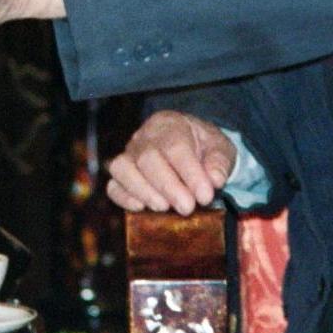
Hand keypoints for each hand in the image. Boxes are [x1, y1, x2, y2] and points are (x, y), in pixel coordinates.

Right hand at [107, 110, 236, 213]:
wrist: (188, 144)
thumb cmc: (203, 147)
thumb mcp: (220, 148)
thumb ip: (219, 162)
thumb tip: (215, 179)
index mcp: (170, 125)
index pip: (175, 147)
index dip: (189, 173)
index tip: (205, 196)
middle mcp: (144, 137)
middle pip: (147, 158)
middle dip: (168, 186)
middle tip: (187, 208)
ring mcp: (128, 155)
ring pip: (123, 169)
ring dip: (144, 191)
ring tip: (164, 208)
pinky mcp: (120, 175)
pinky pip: (113, 185)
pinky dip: (124, 198)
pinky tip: (142, 208)